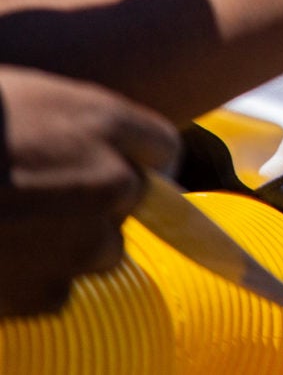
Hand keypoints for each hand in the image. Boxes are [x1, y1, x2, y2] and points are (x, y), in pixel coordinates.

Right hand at [0, 66, 178, 315]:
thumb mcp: (18, 97)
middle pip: (132, 201)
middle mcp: (111, 181)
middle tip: (37, 197)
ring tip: (11, 229)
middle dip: (95, 202)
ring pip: (99, 251)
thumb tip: (70, 142)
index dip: (138, 157)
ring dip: (66, 245)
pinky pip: (54, 291)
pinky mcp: (46, 292)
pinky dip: (27, 282)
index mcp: (102, 122)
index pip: (161, 146)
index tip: (119, 163)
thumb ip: (63, 123)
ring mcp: (82, 241)